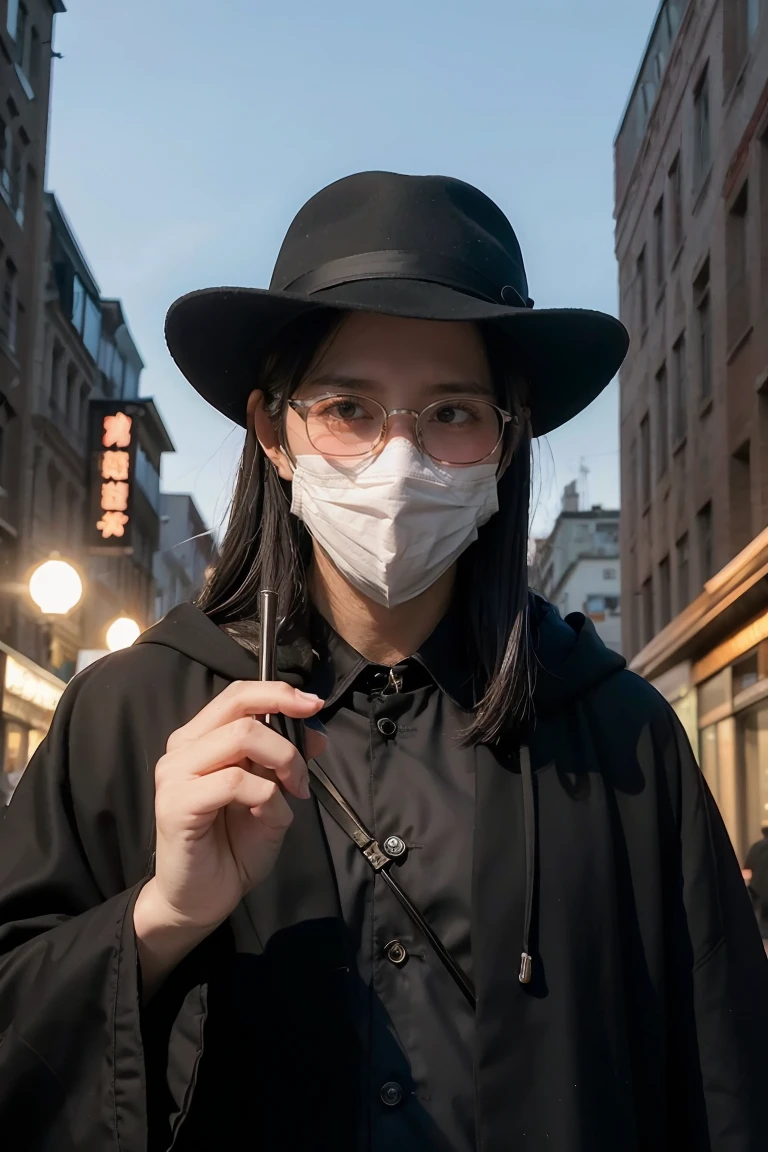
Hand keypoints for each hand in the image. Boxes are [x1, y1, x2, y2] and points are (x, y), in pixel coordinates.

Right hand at [133, 681, 324, 992]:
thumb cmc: (232, 846)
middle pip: (241, 710)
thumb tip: (316, 730)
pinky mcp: (177, 804)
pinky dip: (266, 796)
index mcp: (200, 738)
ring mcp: (175, 774)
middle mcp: (182, 748)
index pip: (237, 694)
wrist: (201, 899)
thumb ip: (286, 759)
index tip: (314, 706)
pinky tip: (270, 815)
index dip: (278, 693)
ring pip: (241, 737)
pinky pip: (235, 782)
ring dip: (282, 763)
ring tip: (292, 793)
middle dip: (286, 735)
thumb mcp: (272, 794)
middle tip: (303, 774)